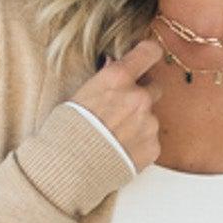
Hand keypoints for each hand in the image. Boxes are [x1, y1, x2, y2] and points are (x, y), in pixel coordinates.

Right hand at [66, 34, 164, 171]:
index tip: (148, 58)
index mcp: (118, 78)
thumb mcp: (81, 94)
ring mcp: (149, 123)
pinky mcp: (153, 147)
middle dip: (142, 96)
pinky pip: (151, 141)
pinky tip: (121, 151)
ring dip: (139, 124)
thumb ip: (106, 81)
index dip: (149, 55)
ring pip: (151, 117)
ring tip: (116, 138)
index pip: (149, 53)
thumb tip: (114, 68)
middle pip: (154, 88)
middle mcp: (138, 97)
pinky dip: (140, 145)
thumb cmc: (67, 131)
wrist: (69, 169)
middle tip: (123, 111)